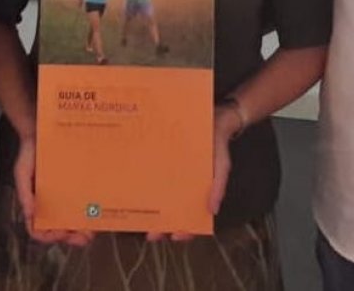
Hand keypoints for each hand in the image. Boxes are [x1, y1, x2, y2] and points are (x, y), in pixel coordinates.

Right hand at [13, 134, 93, 246]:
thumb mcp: (21, 173)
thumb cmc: (30, 153)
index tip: (61, 232)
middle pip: (61, 229)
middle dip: (73, 237)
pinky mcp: (77, 187)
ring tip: (92, 230)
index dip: (49, 236)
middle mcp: (51, 204)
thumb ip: (25, 194)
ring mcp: (65, 196)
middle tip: (84, 237)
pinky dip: (90, 213)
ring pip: (74, 220)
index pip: (38, 229)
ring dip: (84, 229)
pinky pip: (84, 204)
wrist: (43, 131)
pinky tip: (97, 214)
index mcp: (36, 204)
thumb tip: (30, 215)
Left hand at [145, 106, 236, 242]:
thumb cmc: (217, 144)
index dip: (184, 231)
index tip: (175, 237)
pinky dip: (142, 186)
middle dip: (160, 228)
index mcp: (194, 191)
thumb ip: (218, 186)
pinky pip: (149, 177)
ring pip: (156, 199)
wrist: (212, 116)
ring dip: (148, 212)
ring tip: (138, 219)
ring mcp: (167, 176)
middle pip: (168, 213)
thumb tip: (213, 211)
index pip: (190, 218)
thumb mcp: (222, 166)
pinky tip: (132, 190)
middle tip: (151, 235)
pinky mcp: (158, 162)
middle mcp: (178, 187)